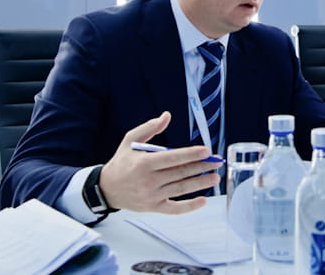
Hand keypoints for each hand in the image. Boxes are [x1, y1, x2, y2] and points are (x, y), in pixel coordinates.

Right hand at [99, 111, 222, 213]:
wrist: (106, 189)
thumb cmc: (121, 162)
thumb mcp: (130, 140)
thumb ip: (149, 128)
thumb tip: (167, 115)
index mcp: (144, 163)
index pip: (172, 158)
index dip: (190, 154)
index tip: (206, 151)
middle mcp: (148, 180)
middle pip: (180, 173)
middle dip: (201, 167)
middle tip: (217, 162)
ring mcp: (151, 196)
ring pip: (181, 189)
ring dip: (200, 183)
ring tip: (215, 177)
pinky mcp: (153, 208)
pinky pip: (174, 208)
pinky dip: (189, 206)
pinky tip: (203, 201)